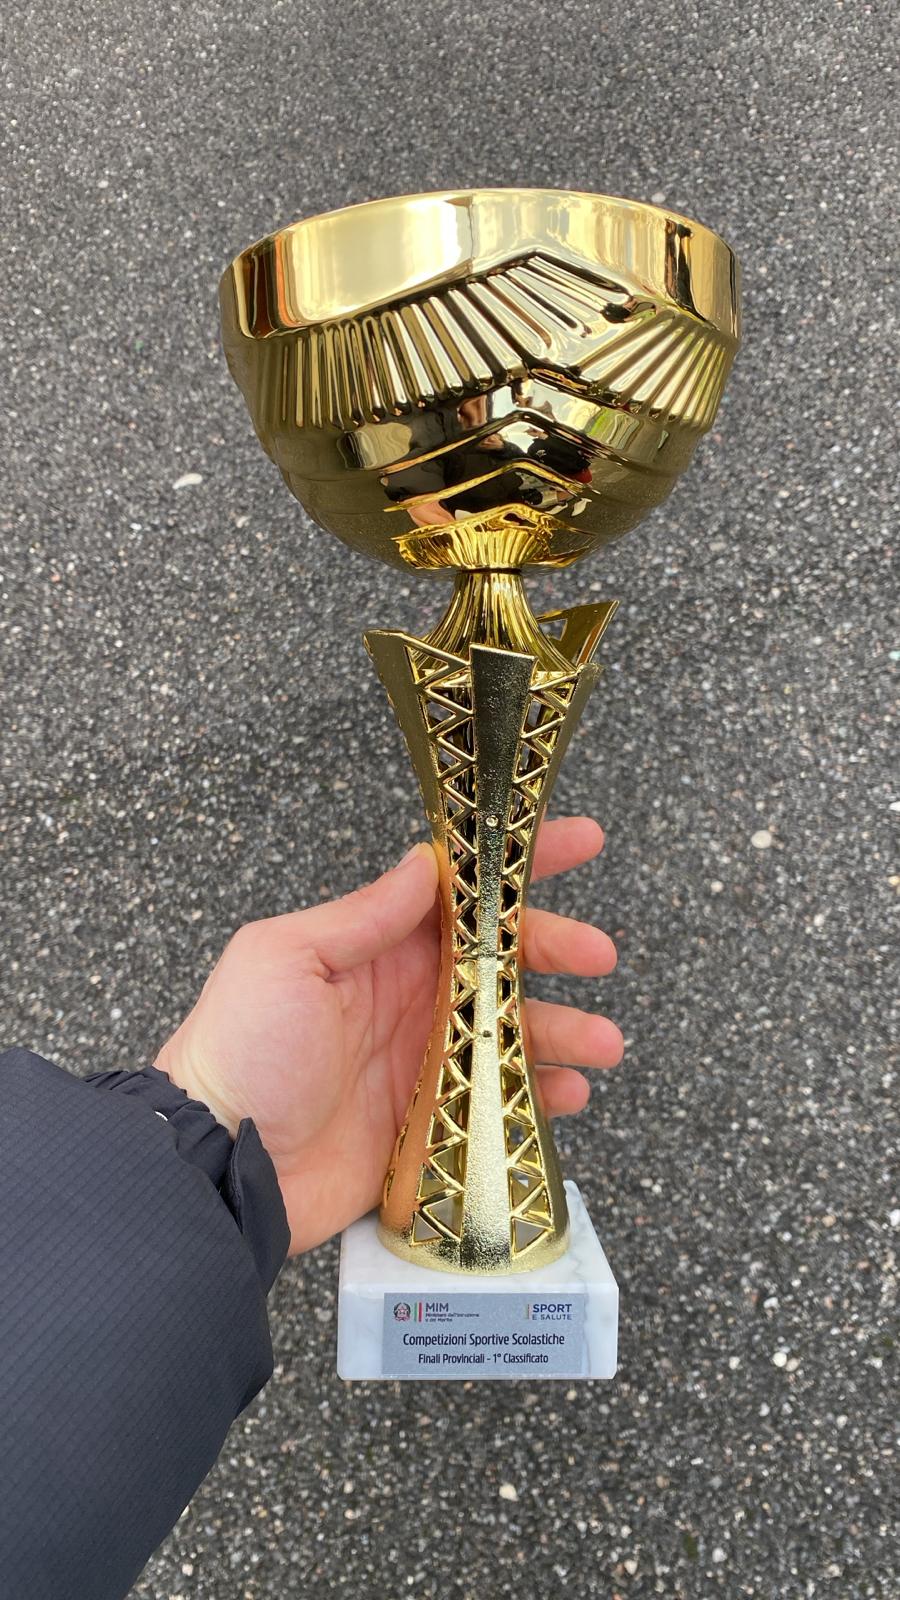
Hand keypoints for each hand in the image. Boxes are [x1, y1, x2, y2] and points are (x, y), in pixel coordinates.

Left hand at [157, 816, 622, 1253]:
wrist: (219, 1164)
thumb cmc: (240, 1048)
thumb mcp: (287, 958)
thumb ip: (363, 915)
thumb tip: (424, 863)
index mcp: (375, 951)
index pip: (459, 895)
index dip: (518, 866)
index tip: (578, 843)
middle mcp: (406, 999)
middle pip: (502, 963)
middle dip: (557, 951)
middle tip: (600, 956)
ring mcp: (422, 1064)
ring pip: (512, 1033)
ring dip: (563, 1030)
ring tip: (603, 1043)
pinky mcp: (430, 1125)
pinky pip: (501, 1101)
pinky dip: (542, 1096)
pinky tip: (570, 1094)